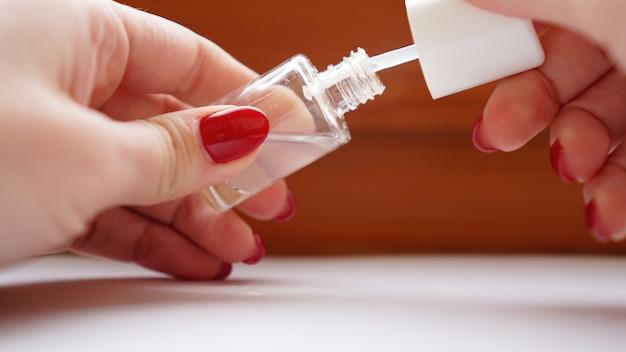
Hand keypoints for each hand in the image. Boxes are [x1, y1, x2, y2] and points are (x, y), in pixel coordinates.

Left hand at [0, 0, 294, 278]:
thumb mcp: (84, 156)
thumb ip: (173, 151)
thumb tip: (244, 137)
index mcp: (74, 34)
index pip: (187, 59)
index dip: (247, 99)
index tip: (292, 131)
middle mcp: (59, 78)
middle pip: (168, 125)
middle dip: (223, 174)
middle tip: (270, 202)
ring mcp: (42, 136)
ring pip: (138, 173)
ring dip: (192, 217)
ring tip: (236, 247)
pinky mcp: (25, 188)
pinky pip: (103, 207)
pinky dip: (147, 236)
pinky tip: (190, 258)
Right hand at [467, 0, 625, 241]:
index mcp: (608, 1)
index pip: (537, 27)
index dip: (497, 47)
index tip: (463, 64)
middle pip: (561, 77)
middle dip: (525, 111)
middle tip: (499, 131)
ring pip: (597, 129)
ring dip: (573, 159)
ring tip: (572, 169)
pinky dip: (612, 196)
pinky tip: (602, 212)